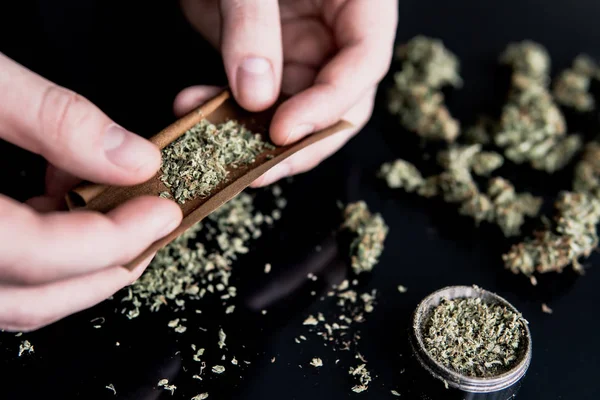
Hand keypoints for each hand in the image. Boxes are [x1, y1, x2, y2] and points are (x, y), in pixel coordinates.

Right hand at [0, 53, 182, 331]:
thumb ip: (52, 118)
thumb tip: (133, 158)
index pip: (39, 254)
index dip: (113, 238)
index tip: (162, 212)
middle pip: (29, 298)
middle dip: (105, 270)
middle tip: (151, 233)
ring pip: (9, 300)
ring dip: (76, 272)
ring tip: (117, 225)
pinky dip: (37, 258)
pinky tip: (57, 212)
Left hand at [175, 0, 397, 185]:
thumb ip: (254, 24)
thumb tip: (255, 96)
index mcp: (359, 3)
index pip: (364, 64)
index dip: (328, 104)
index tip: (285, 130)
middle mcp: (336, 34)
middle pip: (336, 104)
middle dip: (297, 143)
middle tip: (257, 168)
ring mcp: (301, 51)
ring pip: (293, 113)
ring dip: (253, 135)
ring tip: (215, 144)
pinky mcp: (266, 61)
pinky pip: (255, 102)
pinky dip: (225, 114)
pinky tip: (195, 110)